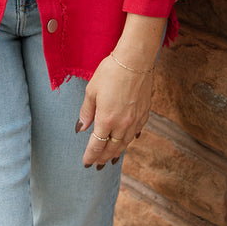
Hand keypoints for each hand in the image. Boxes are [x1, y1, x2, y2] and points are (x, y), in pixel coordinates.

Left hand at [76, 53, 152, 168]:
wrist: (135, 60)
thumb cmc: (110, 71)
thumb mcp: (92, 90)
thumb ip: (86, 111)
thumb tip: (81, 128)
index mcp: (106, 119)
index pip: (96, 145)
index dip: (90, 156)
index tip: (86, 163)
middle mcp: (122, 124)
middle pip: (112, 148)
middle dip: (103, 158)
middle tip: (98, 165)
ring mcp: (135, 120)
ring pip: (125, 143)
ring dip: (117, 152)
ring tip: (111, 158)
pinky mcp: (144, 114)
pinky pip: (136, 132)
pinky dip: (129, 139)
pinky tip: (127, 140)